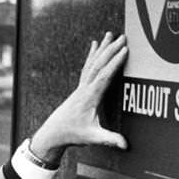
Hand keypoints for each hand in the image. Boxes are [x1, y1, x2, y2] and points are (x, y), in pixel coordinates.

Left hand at [29, 32, 128, 164]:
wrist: (52, 134)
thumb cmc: (71, 134)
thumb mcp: (92, 138)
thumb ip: (109, 139)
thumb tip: (125, 145)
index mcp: (89, 97)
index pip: (104, 76)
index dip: (115, 62)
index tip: (126, 50)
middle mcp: (84, 88)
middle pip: (99, 64)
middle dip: (111, 50)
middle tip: (123, 36)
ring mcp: (80, 87)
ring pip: (92, 63)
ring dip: (102, 48)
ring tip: (109, 34)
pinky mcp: (79, 88)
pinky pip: (87, 67)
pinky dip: (92, 55)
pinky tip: (94, 45)